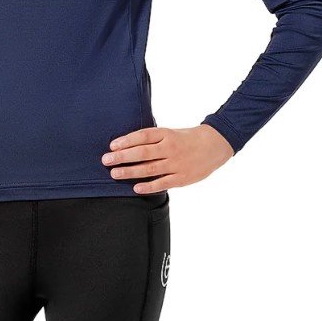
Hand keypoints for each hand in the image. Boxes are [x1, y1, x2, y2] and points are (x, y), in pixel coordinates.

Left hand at [101, 124, 234, 191]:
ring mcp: (176, 164)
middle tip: (106, 160)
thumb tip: (127, 145)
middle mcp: (170, 148)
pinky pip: (163, 183)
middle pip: (143, 153)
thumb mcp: (170, 132)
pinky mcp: (182, 178)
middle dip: (122, 157)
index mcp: (166, 134)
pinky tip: (136, 188)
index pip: (143, 136)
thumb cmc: (186, 138)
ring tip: (115, 174)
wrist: (214, 145)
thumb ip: (152, 139)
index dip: (126, 140)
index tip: (112, 145)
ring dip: (130, 172)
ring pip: (150, 169)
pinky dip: (149, 186)